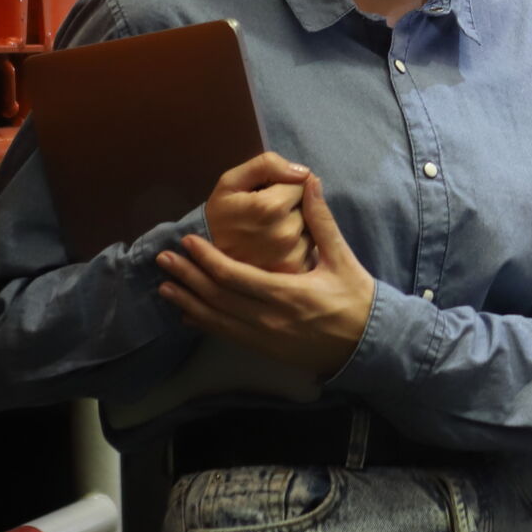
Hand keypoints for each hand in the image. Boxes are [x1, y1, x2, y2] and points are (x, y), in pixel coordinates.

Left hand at [159, 173, 376, 378]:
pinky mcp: (263, 348)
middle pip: (216, 297)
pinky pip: (226, 335)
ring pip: (215, 319)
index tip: (188, 242)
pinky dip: (204, 323)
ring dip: (187, 302)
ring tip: (164, 287)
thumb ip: (321, 222)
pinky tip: (188, 314)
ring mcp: (263, 337)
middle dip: (187, 277)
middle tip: (163, 260)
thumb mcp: (342, 257)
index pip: (234, 276)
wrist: (368, 343)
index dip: (207, 259)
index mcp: (286, 292)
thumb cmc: (356, 297)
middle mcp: (268, 318)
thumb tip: (309, 183)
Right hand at [203, 151, 313, 273]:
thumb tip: (304, 172)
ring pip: (313, 227)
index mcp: (269, 207)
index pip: (302, 184)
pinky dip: (299, 246)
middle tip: (267, 218)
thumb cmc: (220, 216)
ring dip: (298, 227)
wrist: (205, 261)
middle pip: (310, 207)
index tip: (267, 197)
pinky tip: (276, 249)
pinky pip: (311, 248)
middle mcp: (285, 234)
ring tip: (270, 234)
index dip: (286, 187)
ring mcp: (291, 256)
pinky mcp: (295, 271)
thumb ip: (267, 165)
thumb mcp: (231, 182)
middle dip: (294, 207)